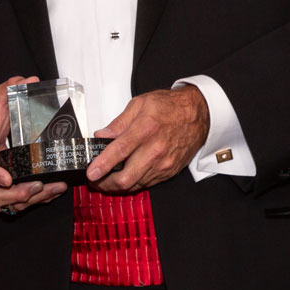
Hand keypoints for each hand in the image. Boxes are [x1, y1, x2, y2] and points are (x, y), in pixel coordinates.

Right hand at [0, 76, 68, 214]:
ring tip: (53, 188)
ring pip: (7, 203)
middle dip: (16, 195)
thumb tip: (30, 80)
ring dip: (31, 200)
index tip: (6, 179)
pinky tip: (52, 191)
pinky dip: (35, 200)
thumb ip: (9, 88)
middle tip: (36, 186)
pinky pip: (16, 202)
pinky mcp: (3, 188)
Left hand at [86, 84, 209, 192]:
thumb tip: (102, 135)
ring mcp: (163, 163)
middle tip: (95, 180)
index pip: (119, 151)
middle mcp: (156, 149)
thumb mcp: (140, 104)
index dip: (102, 164)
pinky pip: (146, 184)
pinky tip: (125, 175)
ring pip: (135, 184)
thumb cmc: (170, 107)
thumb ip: (119, 122)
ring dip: (118, 185)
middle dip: (106, 183)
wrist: (198, 115)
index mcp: (146, 128)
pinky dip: (133, 182)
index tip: (91, 172)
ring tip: (107, 178)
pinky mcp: (169, 171)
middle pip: (127, 177)